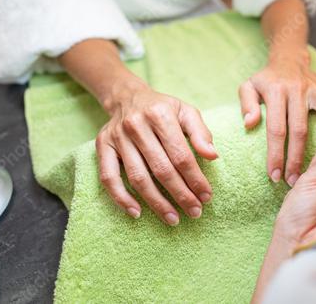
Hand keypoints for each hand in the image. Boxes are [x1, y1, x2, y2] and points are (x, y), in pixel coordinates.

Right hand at [96, 81, 217, 224]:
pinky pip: (109, 178)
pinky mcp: (103, 147)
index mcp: (160, 115)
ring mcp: (117, 138)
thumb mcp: (186, 112)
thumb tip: (213, 156)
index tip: (207, 196)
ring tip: (173, 218)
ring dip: (156, 202)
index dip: (195, 178)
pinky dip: (121, 198)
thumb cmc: (163, 109)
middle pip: (161, 169)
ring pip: (138, 177)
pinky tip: (137, 212)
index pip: (181, 155)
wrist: (128, 97)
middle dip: (181, 194)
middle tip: (195, 212)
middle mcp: (136, 126)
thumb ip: (201, 133)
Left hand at [239, 54, 315, 186]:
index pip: (276, 128)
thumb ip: (246, 104)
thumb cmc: (267, 79)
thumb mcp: (248, 86)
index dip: (275, 154)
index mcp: (276, 92)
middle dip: (298, 157)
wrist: (287, 58)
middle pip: (301, 128)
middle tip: (297, 179)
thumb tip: (250, 123)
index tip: (275, 176)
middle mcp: (298, 90)